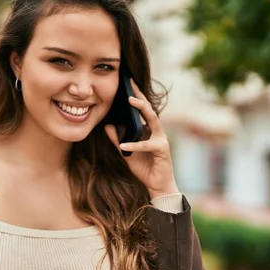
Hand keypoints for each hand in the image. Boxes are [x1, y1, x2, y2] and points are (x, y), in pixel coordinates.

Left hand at [105, 79, 178, 198]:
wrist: (157, 186)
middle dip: (140, 96)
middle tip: (130, 84)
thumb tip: (107, 126)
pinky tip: (124, 145)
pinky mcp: (162, 149)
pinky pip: (147, 144)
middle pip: (148, 109)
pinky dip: (134, 145)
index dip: (136, 97)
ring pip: (152, 120)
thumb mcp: (126, 152)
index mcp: (149, 131)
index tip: (127, 84)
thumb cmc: (144, 168)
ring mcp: (161, 139)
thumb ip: (117, 140)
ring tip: (131, 101)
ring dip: (142, 109)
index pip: (142, 111)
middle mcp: (156, 131)